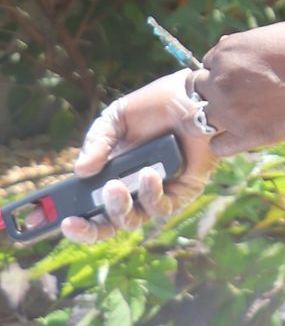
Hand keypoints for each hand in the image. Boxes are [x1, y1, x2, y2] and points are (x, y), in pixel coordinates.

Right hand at [61, 69, 217, 242]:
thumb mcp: (117, 118)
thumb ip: (97, 143)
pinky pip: (163, 208)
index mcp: (113, 173)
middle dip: (87, 229)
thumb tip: (80, 171)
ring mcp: (159, 193)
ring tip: (115, 185)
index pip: (88, 206)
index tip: (44, 220)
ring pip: (132, 221)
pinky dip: (151, 195)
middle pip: (107, 225)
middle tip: (72, 220)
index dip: (71, 217)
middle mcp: (134, 189)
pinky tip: (148, 175)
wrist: (198, 95)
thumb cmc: (159, 104)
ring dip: (118, 207)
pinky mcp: (184, 192)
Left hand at [196, 20, 284, 156]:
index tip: (246, 74)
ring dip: (213, 117)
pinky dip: (227, 142)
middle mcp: (220, 80)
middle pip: (197, 88)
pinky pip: (218, 146)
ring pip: (197, 120)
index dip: (226, 68)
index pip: (209, 62)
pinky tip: (246, 133)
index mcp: (227, 51)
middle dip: (214, 90)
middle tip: (241, 94)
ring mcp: (230, 111)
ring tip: (238, 115)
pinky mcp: (246, 137)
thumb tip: (225, 48)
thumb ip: (247, 44)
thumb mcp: (279, 34)